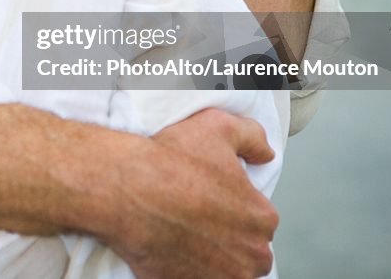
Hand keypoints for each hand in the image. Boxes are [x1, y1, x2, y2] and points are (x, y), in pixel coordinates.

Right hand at [107, 108, 277, 278]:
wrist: (125, 189)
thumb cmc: (170, 161)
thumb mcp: (219, 127)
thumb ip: (252, 137)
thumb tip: (264, 154)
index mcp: (261, 219)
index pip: (258, 218)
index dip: (233, 205)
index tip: (210, 197)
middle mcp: (249, 256)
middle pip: (246, 251)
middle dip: (228, 239)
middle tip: (196, 217)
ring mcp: (219, 278)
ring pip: (224, 271)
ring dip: (210, 258)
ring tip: (182, 233)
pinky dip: (185, 270)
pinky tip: (169, 246)